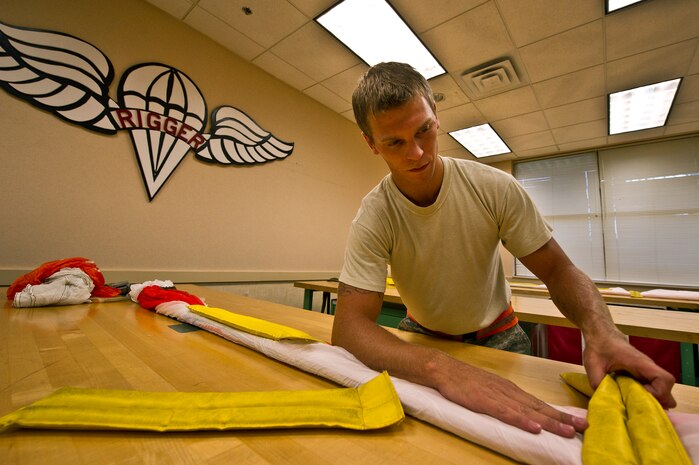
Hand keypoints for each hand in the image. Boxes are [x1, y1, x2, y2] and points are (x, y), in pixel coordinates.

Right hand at [432, 354, 587, 436]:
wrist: (445, 369)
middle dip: (562, 418)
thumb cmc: (466, 381)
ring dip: (549, 421)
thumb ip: (506, 401)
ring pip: (528, 411)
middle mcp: (509, 392)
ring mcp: (498, 396)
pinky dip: (521, 420)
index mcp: (511, 391)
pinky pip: (506, 413)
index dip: (560, 413)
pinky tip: (534, 427)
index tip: (578, 421)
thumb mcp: (490, 389)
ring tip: (567, 430)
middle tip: (584, 426)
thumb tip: (524, 414)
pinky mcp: (484, 401)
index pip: (540, 404)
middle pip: (540, 407)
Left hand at [583, 333, 675, 408]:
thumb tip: (604, 399)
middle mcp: (648, 367)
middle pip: (667, 387)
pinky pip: (652, 388)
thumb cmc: (598, 347)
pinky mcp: (642, 374)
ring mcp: (647, 371)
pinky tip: (630, 398)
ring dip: (651, 398)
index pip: (664, 380)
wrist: (601, 335)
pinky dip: (646, 395)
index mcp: (640, 363)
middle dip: (656, 400)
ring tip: (633, 401)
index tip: (638, 397)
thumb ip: (598, 382)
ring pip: (661, 389)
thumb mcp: (593, 365)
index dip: (657, 393)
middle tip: (636, 403)